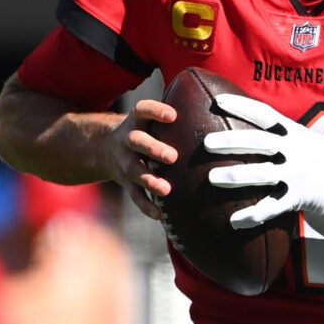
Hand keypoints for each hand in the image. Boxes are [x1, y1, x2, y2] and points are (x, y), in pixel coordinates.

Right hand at [107, 99, 178, 220]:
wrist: (104, 148)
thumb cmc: (144, 131)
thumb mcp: (150, 118)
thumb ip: (173, 116)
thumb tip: (219, 108)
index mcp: (137, 121)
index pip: (143, 110)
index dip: (156, 111)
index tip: (173, 115)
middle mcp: (128, 139)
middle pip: (137, 141)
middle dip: (153, 148)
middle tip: (173, 156)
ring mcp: (125, 161)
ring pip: (134, 170)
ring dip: (149, 180)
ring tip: (166, 189)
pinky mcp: (125, 181)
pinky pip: (134, 194)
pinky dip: (146, 205)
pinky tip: (160, 215)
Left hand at [203, 94, 323, 230]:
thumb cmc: (322, 159)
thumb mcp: (304, 139)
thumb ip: (279, 134)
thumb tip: (244, 124)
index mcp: (293, 132)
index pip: (264, 114)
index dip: (240, 105)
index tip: (217, 100)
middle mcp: (295, 150)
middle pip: (258, 142)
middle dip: (231, 141)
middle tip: (206, 143)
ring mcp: (297, 174)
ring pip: (262, 173)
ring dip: (236, 176)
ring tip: (212, 178)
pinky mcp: (300, 197)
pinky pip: (272, 207)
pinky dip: (252, 215)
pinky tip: (233, 221)